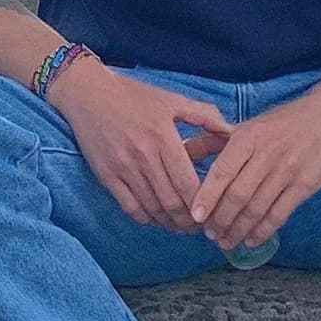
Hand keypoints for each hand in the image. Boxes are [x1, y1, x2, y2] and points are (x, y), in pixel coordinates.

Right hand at [53, 57, 235, 229]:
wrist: (89, 94)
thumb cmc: (134, 96)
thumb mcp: (172, 100)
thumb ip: (205, 116)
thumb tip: (232, 132)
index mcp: (163, 136)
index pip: (188, 183)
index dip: (202, 204)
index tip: (211, 211)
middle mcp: (143, 155)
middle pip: (172, 202)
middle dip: (188, 220)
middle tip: (198, 226)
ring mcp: (123, 167)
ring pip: (152, 208)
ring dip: (169, 223)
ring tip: (181, 226)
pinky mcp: (107, 175)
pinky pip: (130, 207)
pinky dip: (146, 219)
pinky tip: (155, 218)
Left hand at [189, 82, 320, 253]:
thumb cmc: (282, 122)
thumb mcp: (249, 125)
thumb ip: (216, 140)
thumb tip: (183, 151)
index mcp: (248, 137)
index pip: (222, 171)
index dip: (207, 197)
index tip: (195, 216)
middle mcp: (266, 154)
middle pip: (238, 195)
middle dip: (221, 219)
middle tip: (210, 234)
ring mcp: (287, 171)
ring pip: (257, 208)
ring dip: (239, 230)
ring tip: (227, 241)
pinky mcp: (305, 185)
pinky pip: (279, 214)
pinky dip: (263, 231)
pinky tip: (251, 240)